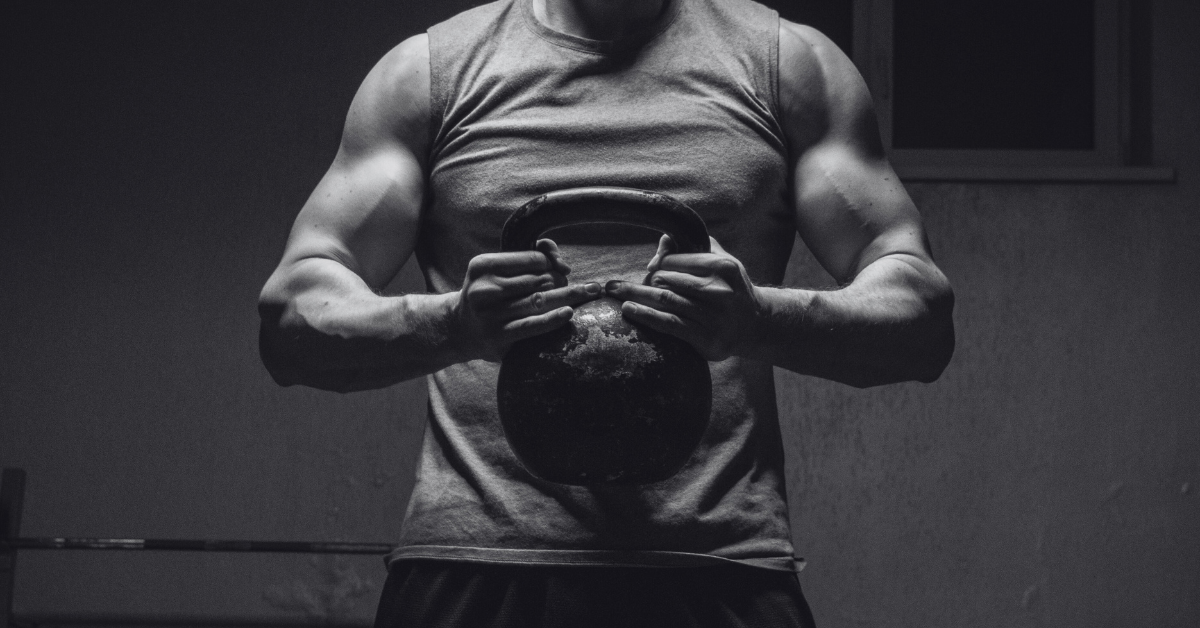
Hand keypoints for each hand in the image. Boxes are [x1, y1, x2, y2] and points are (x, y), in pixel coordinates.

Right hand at [452, 239, 600, 361]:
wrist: (460, 329)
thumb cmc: (490, 294)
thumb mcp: (498, 269)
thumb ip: (529, 255)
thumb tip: (560, 260)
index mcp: (483, 266)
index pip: (533, 259)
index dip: (552, 263)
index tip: (559, 270)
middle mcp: (484, 289)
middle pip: (539, 280)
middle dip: (562, 281)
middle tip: (576, 286)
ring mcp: (490, 314)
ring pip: (540, 300)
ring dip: (569, 296)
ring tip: (589, 292)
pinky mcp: (498, 335)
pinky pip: (533, 325)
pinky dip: (554, 318)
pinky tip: (569, 312)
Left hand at [605, 235, 763, 360]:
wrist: (755, 325)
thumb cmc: (731, 288)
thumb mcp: (722, 262)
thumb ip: (695, 247)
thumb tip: (664, 238)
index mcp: (722, 268)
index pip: (677, 261)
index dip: (658, 264)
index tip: (648, 270)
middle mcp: (718, 291)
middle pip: (667, 281)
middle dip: (640, 282)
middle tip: (612, 284)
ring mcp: (712, 316)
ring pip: (665, 301)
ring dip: (635, 296)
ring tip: (613, 292)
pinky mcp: (706, 338)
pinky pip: (669, 324)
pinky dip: (646, 315)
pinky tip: (629, 309)